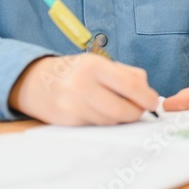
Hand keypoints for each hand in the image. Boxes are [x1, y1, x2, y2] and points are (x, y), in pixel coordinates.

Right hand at [8, 54, 159, 125]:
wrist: (35, 81)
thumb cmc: (75, 71)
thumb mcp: (100, 63)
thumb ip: (128, 74)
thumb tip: (148, 93)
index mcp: (95, 66)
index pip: (131, 86)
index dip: (147, 97)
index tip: (153, 102)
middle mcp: (82, 85)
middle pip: (122, 110)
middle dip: (136, 112)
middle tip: (140, 109)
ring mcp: (73, 105)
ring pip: (110, 121)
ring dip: (120, 118)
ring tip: (118, 107)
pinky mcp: (67, 121)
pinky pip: (96, 125)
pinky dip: (104, 121)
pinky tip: (101, 111)